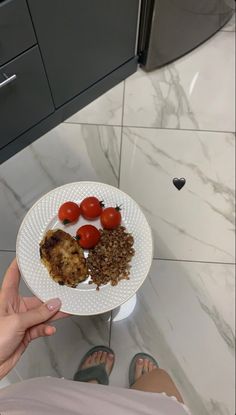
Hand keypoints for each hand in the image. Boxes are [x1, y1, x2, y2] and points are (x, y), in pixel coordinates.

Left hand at [0, 259, 67, 379]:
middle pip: (35, 297)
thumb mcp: (16, 323)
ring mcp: (21, 321)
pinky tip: (50, 329)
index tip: (28, 254)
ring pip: (41, 314)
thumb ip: (38, 314)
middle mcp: (14, 308)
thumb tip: (54, 305)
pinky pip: (40, 327)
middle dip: (49, 298)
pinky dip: (46, 328)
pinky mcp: (25, 334)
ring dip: (52, 314)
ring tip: (64, 312)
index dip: (20, 264)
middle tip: (63, 294)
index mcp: (6, 298)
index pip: (13, 275)